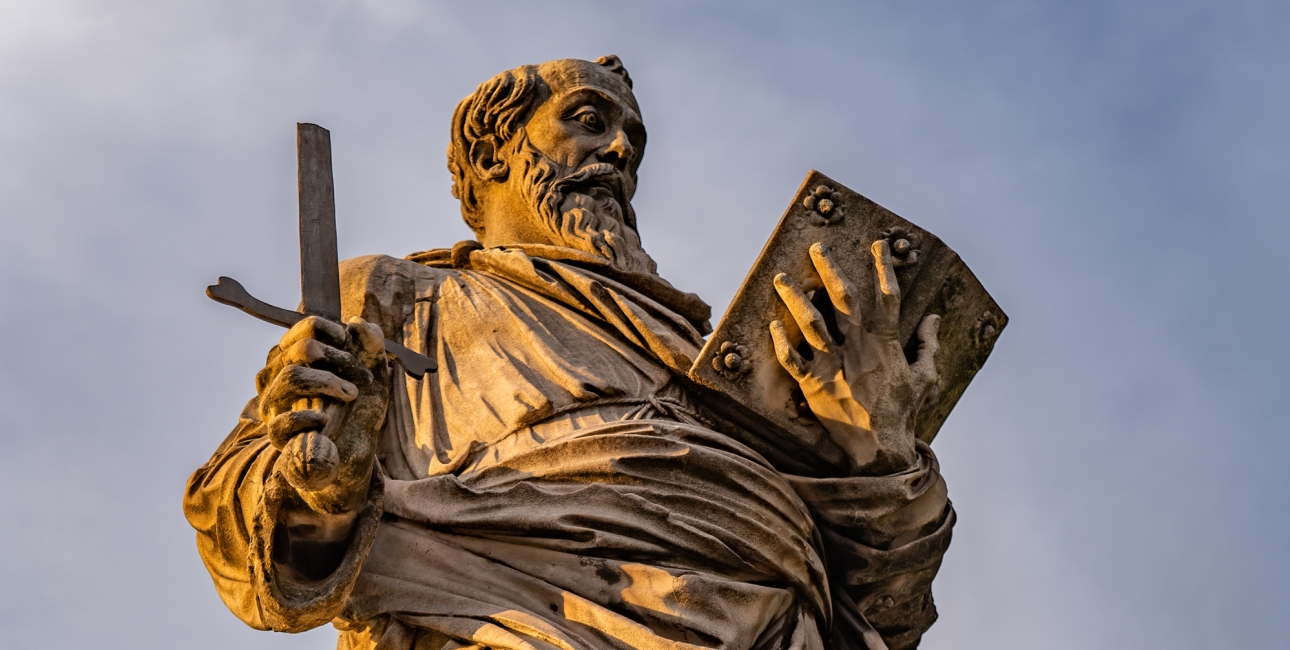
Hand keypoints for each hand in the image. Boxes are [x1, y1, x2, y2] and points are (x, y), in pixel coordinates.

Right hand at [257, 315, 390, 512]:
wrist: (352, 453)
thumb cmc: (358, 408)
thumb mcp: (372, 372)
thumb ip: (371, 345)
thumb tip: (359, 322)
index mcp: (295, 353)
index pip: (309, 326)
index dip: (339, 334)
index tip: (357, 351)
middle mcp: (277, 373)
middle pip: (304, 348)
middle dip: (341, 360)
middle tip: (363, 379)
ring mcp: (272, 403)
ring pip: (292, 376)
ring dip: (329, 383)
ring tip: (351, 395)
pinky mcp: (275, 433)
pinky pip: (284, 420)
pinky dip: (311, 417)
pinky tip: (325, 421)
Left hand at [770, 241, 939, 472]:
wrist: (879, 449)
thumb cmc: (902, 412)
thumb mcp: (924, 378)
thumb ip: (929, 346)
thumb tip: (934, 317)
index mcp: (885, 344)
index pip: (886, 296)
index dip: (883, 267)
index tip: (877, 243)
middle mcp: (857, 348)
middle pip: (843, 299)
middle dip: (830, 269)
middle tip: (816, 248)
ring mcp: (833, 366)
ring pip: (811, 323)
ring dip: (794, 298)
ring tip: (780, 278)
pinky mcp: (813, 385)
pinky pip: (792, 359)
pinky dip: (780, 342)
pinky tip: (772, 324)